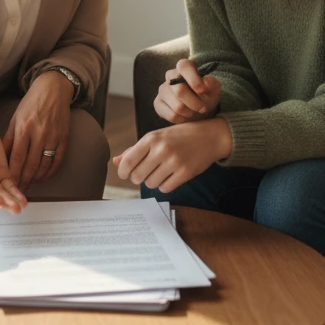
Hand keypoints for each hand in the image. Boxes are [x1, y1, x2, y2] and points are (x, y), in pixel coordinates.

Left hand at [3, 70, 73, 191]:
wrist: (53, 90)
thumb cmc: (31, 104)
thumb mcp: (15, 118)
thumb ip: (9, 139)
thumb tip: (2, 159)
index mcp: (24, 128)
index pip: (17, 157)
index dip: (13, 174)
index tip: (8, 185)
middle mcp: (39, 133)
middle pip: (31, 164)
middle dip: (23, 180)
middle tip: (18, 192)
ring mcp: (53, 137)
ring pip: (44, 165)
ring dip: (36, 179)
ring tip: (29, 186)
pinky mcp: (64, 138)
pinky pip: (57, 161)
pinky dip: (50, 172)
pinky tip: (42, 177)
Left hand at [113, 119, 231, 194]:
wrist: (209, 136)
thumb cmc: (179, 136)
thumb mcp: (156, 137)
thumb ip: (135, 150)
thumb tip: (116, 162)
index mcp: (151, 138)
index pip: (128, 162)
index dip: (123, 172)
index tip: (125, 174)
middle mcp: (161, 149)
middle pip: (138, 176)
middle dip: (138, 177)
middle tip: (144, 172)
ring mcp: (174, 162)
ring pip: (151, 184)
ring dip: (152, 181)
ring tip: (160, 172)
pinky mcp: (185, 173)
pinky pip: (165, 188)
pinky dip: (164, 185)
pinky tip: (170, 176)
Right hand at [154, 58, 220, 123]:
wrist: (198, 108)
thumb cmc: (206, 95)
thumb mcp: (214, 89)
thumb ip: (212, 84)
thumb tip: (205, 81)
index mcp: (184, 67)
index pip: (184, 67)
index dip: (193, 79)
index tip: (203, 91)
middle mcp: (170, 76)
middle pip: (179, 90)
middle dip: (195, 103)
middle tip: (204, 109)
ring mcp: (162, 90)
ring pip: (177, 106)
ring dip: (191, 113)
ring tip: (196, 113)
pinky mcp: (158, 103)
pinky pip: (171, 115)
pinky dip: (183, 120)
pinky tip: (187, 117)